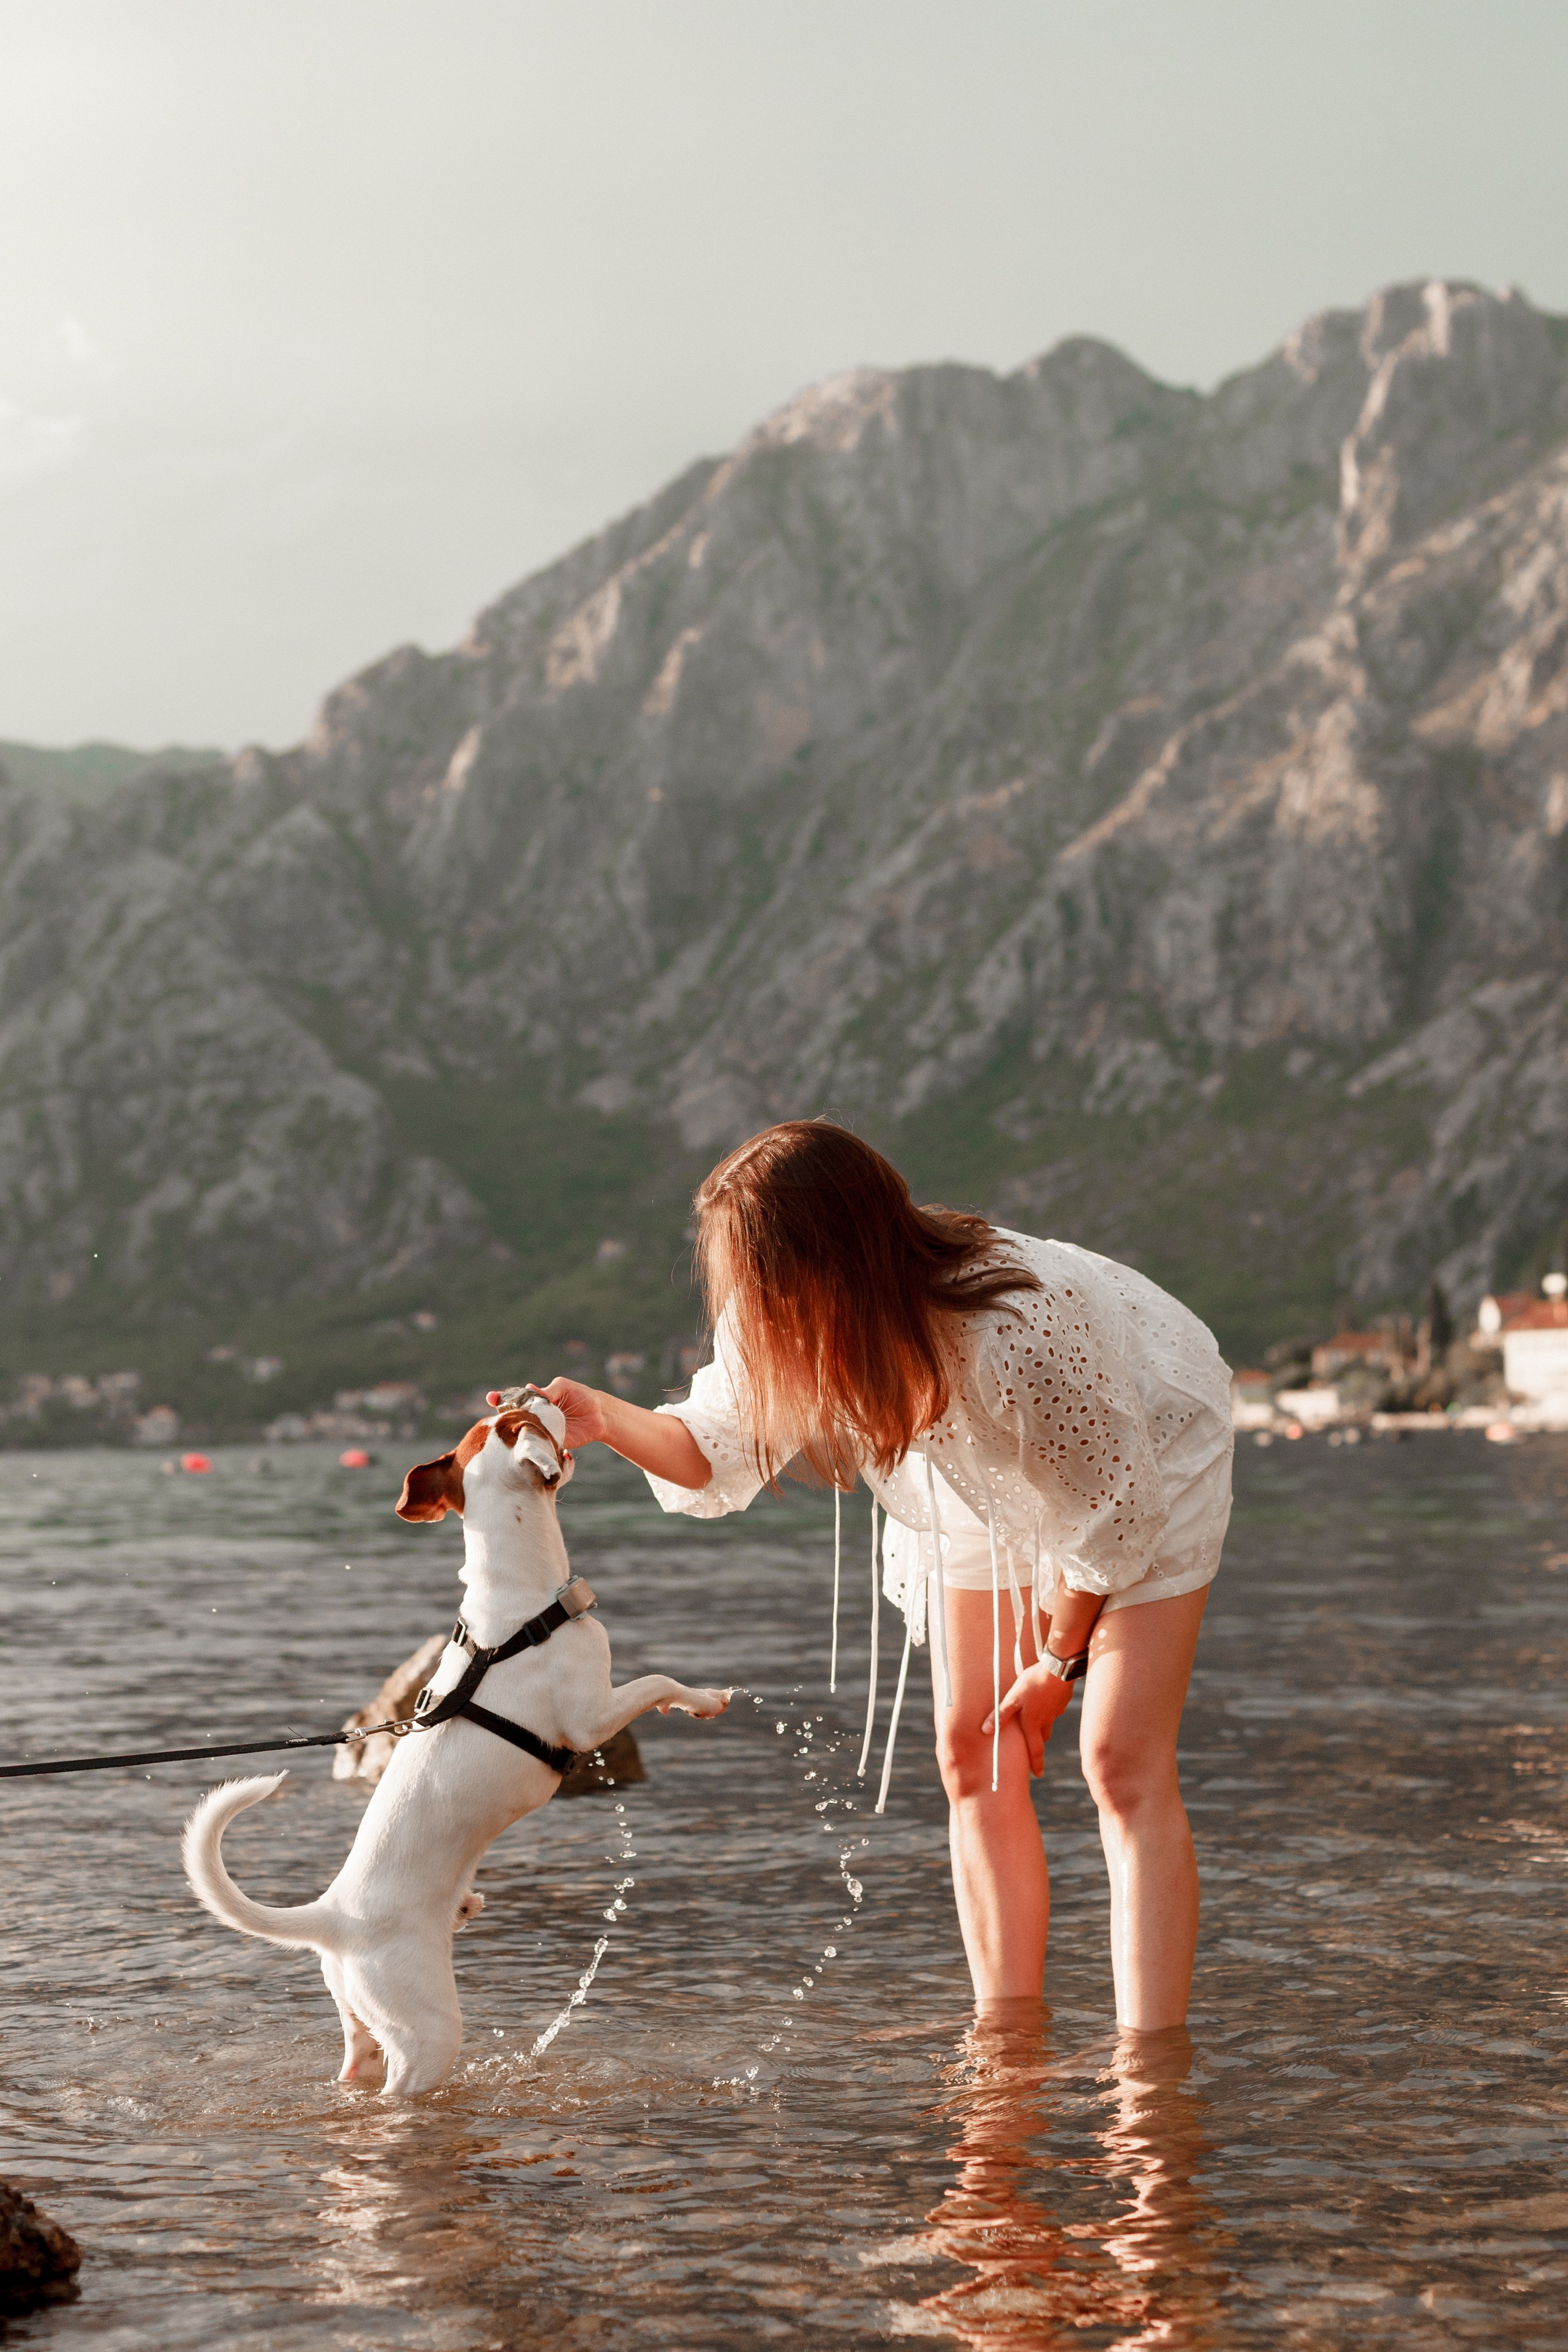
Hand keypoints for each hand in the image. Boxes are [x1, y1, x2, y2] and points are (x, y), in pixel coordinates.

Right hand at [486, 1377, 608, 1450]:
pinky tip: (525, 1441)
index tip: (491, 1397)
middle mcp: (534, 1417)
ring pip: (523, 1433)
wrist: (599, 1416)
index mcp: (535, 1401)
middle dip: (501, 1415)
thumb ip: (548, 1390)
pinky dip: (531, 1444)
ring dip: (514, 1432)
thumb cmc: (581, 1396)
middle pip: (513, 1417)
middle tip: (494, 1411)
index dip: (501, 1399)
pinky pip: (538, 1445)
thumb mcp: (564, 1386)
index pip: (514, 1399)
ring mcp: (540, 1431)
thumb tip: (530, 1388)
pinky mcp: (549, 1444)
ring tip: (508, 1425)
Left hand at [983, 1662, 1075, 1775]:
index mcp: (1034, 1723)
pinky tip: (1045, 1696)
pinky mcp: (1062, 1699)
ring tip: (1037, 1715)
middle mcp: (1047, 1720)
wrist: (1058, 1669)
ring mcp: (1057, 1710)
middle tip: (1033, 1743)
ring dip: (1043, 1723)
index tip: (1038, 1775)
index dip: (1036, 1764)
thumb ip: (1001, 1714)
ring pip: (1049, 1721)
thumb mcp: (1013, 1698)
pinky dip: (1049, 1707)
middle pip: (1042, 1736)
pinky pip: (1054, 1707)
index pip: (1035, 1750)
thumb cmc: (1033, 1684)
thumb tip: (986, 1731)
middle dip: (1037, 1741)